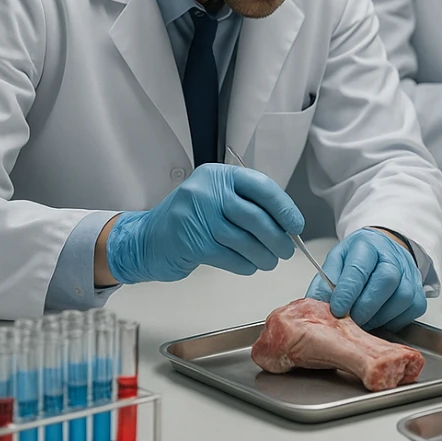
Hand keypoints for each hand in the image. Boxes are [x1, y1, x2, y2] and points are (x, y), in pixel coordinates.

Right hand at [105, 163, 304, 283]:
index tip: (296, 225)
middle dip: (277, 237)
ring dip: (263, 254)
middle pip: (255, 216)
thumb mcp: (214, 198)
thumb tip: (285, 222)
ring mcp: (197, 216)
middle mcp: (207, 191)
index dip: (284, 207)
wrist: (145, 240)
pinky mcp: (191, 242)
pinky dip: (245, 264)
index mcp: (218, 175)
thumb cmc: (188, 219)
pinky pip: (230, 256)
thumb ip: (245, 203)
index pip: (261, 186)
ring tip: (270, 261)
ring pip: (245, 239)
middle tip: (286, 250)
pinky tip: (249, 266)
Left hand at [306, 228, 425, 331]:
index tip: (337, 310)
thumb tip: (315, 305)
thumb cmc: (359, 257)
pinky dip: (394, 320)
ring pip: (401, 298)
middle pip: (385, 281)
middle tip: (349, 320)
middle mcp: (392, 256)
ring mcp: (409, 273)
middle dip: (364, 307)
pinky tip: (380, 318)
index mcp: (367, 245)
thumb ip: (325, 282)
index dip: (348, 292)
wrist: (384, 250)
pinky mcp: (418, 290)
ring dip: (379, 317)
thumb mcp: (337, 261)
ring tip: (363, 321)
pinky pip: (412, 310)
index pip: (360, 268)